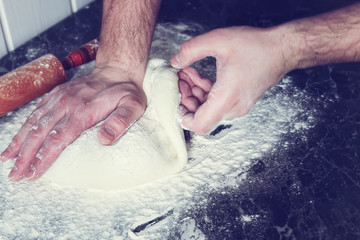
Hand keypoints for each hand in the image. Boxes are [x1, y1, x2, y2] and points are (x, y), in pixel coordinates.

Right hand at [0, 66, 145, 180]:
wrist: (117, 69)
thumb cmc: (126, 91)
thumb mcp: (132, 106)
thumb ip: (120, 122)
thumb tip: (104, 140)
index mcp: (83, 110)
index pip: (58, 138)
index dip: (44, 157)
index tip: (34, 174)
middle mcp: (67, 103)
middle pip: (40, 133)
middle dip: (25, 156)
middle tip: (16, 175)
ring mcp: (59, 97)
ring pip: (33, 122)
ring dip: (19, 142)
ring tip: (7, 159)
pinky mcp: (57, 94)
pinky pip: (36, 111)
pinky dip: (24, 126)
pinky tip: (17, 138)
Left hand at [171, 26, 291, 133]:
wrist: (282, 49)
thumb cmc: (256, 46)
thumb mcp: (218, 41)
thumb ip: (191, 50)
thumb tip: (175, 62)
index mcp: (227, 98)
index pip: (199, 125)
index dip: (183, 117)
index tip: (177, 100)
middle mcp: (233, 107)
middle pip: (201, 116)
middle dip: (186, 99)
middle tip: (180, 81)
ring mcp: (238, 106)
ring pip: (209, 109)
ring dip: (195, 94)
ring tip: (187, 74)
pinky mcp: (241, 101)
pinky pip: (218, 102)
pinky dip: (206, 92)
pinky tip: (198, 76)